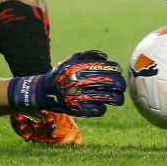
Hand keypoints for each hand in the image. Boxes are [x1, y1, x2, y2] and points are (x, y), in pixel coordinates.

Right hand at [7, 50, 125, 117]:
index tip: (118, 72)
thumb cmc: (61, 74)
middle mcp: (79, 81)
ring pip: (106, 98)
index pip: (104, 67)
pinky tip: (102, 105)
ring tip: (119, 99)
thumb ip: (88, 56)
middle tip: (122, 86)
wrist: (43, 92)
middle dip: (120, 84)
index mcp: (79, 67)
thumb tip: (106, 57)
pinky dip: (102, 108)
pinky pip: (97, 109)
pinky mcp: (78, 109)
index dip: (115, 70)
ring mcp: (79, 96)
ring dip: (116, 99)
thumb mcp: (71, 60)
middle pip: (108, 82)